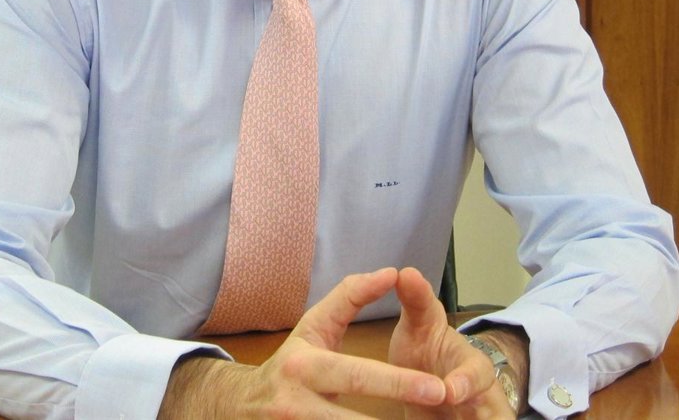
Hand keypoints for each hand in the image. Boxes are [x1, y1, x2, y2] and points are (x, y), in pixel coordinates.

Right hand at [160, 268, 448, 418]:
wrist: (242, 405)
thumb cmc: (291, 361)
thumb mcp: (314, 325)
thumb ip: (351, 297)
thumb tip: (391, 273)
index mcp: (304, 365)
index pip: (358, 374)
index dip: (399, 382)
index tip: (436, 387)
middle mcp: (296, 404)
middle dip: (394, 414)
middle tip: (436, 405)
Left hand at [388, 267, 515, 418]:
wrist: (437, 381)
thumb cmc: (429, 351)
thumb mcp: (422, 325)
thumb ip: (417, 300)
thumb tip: (405, 270)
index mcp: (472, 367)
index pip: (476, 375)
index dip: (465, 384)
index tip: (449, 391)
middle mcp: (482, 396)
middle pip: (493, 412)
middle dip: (486, 415)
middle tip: (458, 407)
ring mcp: (478, 415)